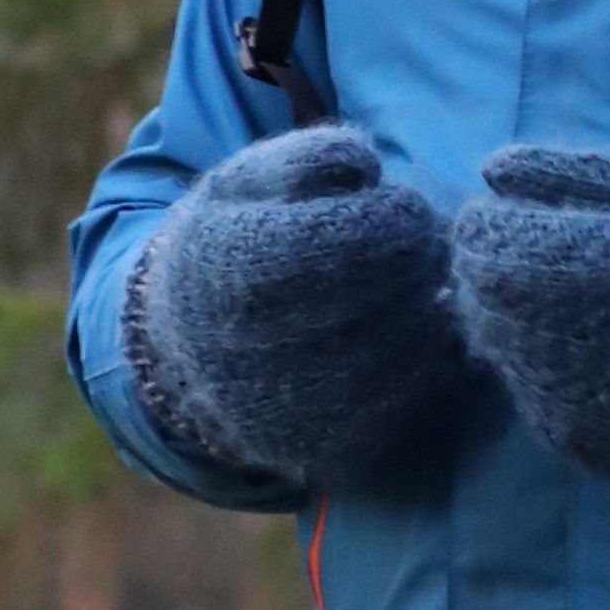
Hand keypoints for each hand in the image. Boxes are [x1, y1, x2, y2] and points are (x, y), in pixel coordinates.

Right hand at [124, 124, 465, 489]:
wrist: (180, 356)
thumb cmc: (224, 248)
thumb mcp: (241, 185)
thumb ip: (303, 158)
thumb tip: (366, 163)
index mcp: (234, 267)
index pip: (356, 234)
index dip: (397, 214)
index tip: (400, 206)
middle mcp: (259, 346)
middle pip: (390, 290)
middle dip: (419, 258)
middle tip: (421, 245)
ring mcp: (295, 408)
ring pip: (411, 347)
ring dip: (429, 310)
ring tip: (414, 289)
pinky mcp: (328, 451)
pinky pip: (410, 400)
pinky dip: (424, 363)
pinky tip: (405, 337)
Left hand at [450, 143, 609, 504]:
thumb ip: (576, 174)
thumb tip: (488, 169)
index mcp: (597, 268)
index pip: (484, 246)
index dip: (488, 225)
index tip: (517, 217)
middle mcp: (575, 347)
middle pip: (481, 302)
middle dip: (496, 274)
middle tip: (549, 260)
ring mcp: (581, 408)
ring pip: (502, 356)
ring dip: (518, 325)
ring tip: (584, 307)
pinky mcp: (593, 452)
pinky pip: (535, 404)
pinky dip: (548, 374)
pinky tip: (603, 354)